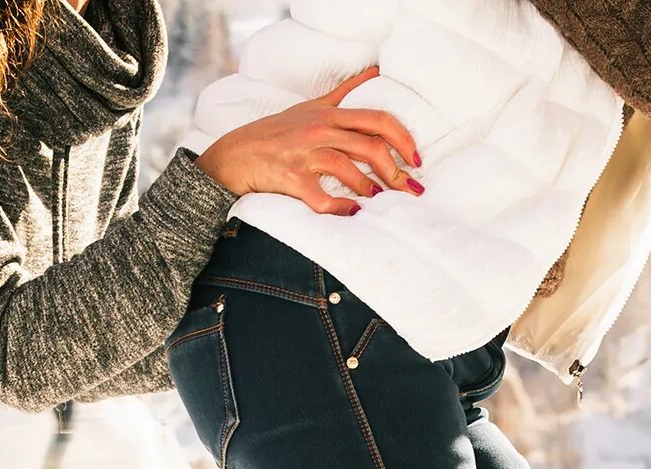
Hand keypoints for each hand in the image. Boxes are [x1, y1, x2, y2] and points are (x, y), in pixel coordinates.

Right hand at [199, 68, 422, 218]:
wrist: (234, 155)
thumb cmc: (274, 132)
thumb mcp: (310, 106)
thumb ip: (344, 92)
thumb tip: (374, 72)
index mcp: (328, 114)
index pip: (377, 120)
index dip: (403, 138)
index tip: (417, 158)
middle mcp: (319, 130)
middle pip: (369, 146)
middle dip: (395, 170)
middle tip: (408, 188)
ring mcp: (304, 154)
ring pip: (347, 169)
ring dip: (369, 188)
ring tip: (377, 200)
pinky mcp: (289, 177)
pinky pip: (320, 197)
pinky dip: (339, 209)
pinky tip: (351, 213)